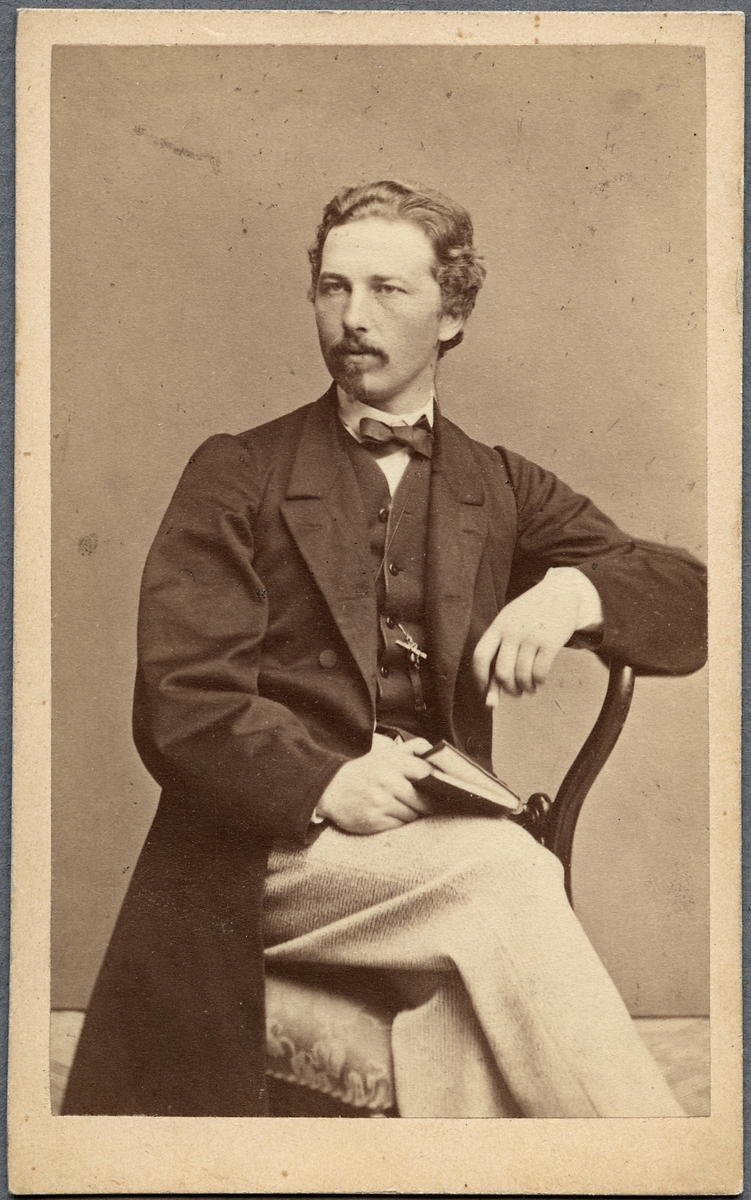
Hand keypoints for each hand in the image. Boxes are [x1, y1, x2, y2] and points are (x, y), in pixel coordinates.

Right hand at [317, 737, 433, 833]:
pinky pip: (400, 825)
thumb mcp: (386, 754)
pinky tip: (390, 814)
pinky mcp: (374, 819)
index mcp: (393, 762)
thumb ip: (413, 750)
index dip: (440, 783)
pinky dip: (400, 821)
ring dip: (413, 813)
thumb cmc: (364, 771)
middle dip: (429, 804)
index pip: (428, 774)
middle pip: (424, 800)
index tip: (444, 789)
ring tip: (402, 806)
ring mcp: (380, 801)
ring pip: (413, 814)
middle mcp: (387, 781)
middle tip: (427, 803)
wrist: (330, 788)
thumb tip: (440, 755)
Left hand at [472, 568, 601, 703]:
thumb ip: (500, 652)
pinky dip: (538, 681)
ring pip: (522, 675)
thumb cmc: (531, 614)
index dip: (480, 679)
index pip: (480, 657)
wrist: (561, 591)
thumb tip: (492, 694)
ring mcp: (532, 636)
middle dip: (508, 690)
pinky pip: (540, 672)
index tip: (486, 692)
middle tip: (515, 693)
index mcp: (498, 626)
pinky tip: (540, 680)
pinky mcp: (551, 642)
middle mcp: (513, 631)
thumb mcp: (510, 624)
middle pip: (502, 673)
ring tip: (529, 689)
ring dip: (525, 688)